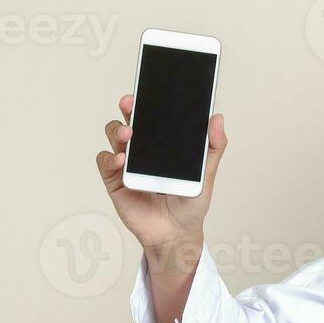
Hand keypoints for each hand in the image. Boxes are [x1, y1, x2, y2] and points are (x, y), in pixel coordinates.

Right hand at [96, 94, 226, 268]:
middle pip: (130, 119)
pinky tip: (120, 161)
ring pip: (114, 135)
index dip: (148, 100)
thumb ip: (213, 146)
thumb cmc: (190, 203)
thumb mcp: (206, 173)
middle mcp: (143, 148)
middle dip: (129, 107)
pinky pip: (105, 163)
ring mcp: (127, 163)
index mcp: (163, 142)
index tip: (149, 88)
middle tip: (131, 103)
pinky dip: (109, 158)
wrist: (177, 234)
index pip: (153, 114)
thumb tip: (217, 117)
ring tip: (129, 136)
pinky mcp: (115, 180)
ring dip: (118, 131)